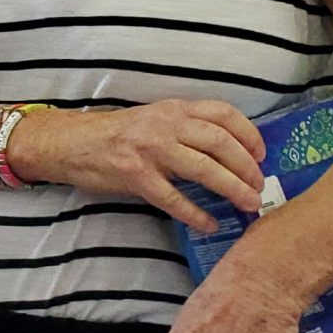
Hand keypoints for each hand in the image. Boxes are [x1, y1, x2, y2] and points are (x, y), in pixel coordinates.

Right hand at [9, 100, 263, 232]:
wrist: (70, 143)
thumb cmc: (115, 134)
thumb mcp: (153, 119)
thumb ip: (186, 128)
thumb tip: (227, 153)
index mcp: (173, 109)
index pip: (223, 114)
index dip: (249, 134)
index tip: (262, 154)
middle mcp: (164, 125)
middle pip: (220, 142)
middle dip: (247, 166)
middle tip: (259, 187)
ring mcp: (150, 150)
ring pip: (203, 168)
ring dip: (232, 188)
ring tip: (248, 204)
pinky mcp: (135, 176)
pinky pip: (173, 198)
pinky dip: (195, 213)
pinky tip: (209, 223)